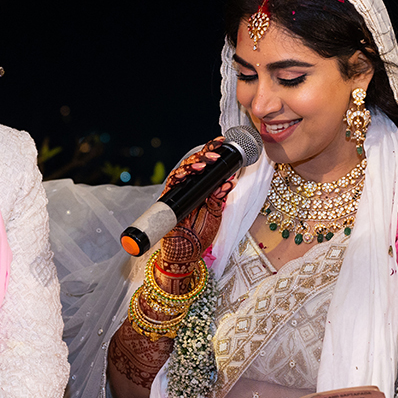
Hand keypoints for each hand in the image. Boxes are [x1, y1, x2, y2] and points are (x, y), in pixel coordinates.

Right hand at [158, 138, 236, 267]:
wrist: (186, 254)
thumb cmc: (199, 235)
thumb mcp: (215, 213)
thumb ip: (219, 196)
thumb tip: (229, 180)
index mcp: (200, 188)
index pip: (205, 166)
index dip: (211, 152)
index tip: (222, 143)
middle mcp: (188, 188)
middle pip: (193, 164)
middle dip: (204, 155)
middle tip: (216, 154)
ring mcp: (178, 193)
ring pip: (182, 170)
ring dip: (194, 164)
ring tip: (206, 163)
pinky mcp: (168, 200)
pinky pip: (172, 183)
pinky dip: (180, 176)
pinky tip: (188, 173)